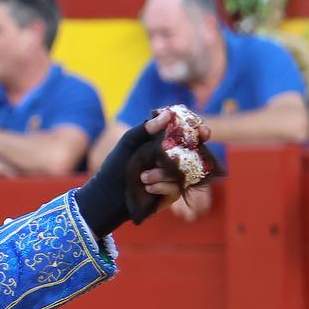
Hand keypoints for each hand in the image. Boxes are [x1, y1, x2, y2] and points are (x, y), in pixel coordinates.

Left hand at [75, 109, 213, 234]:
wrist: (108, 193)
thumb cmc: (116, 165)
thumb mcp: (129, 143)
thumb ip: (146, 128)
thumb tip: (168, 114)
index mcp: (163, 144)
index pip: (185, 134)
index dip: (196, 130)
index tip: (200, 129)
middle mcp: (171, 159)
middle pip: (195, 151)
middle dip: (199, 147)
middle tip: (200, 142)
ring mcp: (173, 176)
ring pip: (184, 172)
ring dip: (162, 174)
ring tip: (143, 177)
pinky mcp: (171, 193)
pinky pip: (176, 188)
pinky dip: (161, 186)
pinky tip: (148, 187)